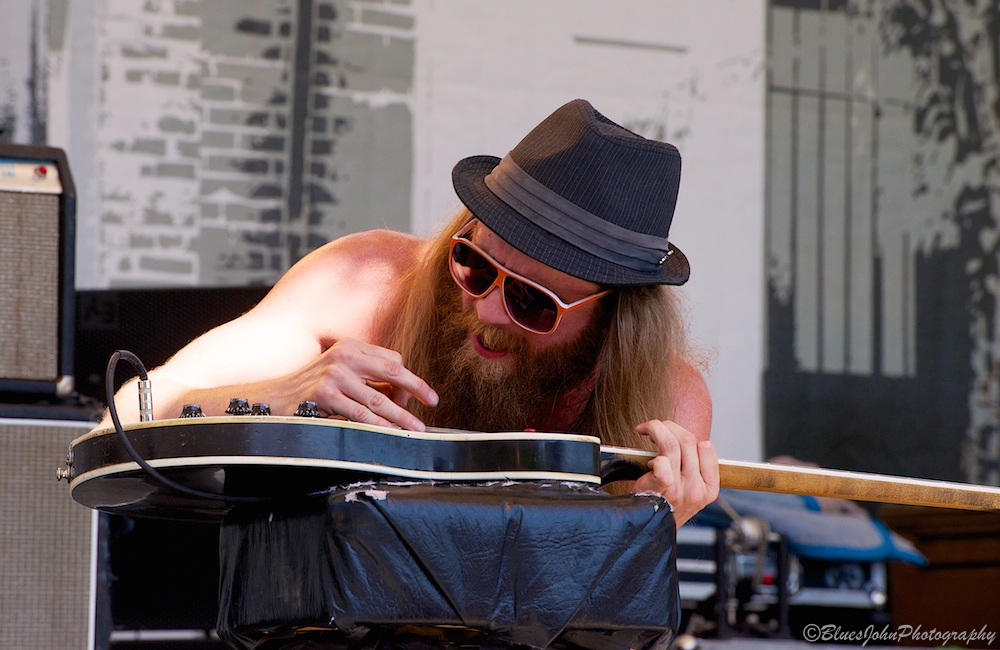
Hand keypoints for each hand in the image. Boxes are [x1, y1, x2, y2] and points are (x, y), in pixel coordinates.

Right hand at [290, 338, 437, 430]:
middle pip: (392, 371)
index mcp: (351, 346)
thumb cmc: (313, 388)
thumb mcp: (340, 371)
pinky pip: (360, 414)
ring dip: (401, 416)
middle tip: (433, 403)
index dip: (409, 379)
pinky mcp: (326, 395)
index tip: (422, 396)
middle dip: (416, 389)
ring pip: (379, 399)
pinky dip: (378, 426)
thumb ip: (368, 378)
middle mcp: (345, 356)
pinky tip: (390, 434)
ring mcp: (334, 375)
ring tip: (415, 429)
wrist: (274, 398)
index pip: (392, 360)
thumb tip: (402, 396)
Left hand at [631, 419, 719, 525]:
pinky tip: (646, 459)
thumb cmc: (664, 507)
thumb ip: (691, 469)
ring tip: (646, 430)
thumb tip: (679, 438)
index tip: (672, 434)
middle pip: (688, 441)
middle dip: (668, 426)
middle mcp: (697, 489)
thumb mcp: (687, 492)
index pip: (707, 447)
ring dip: (656, 429)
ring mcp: (681, 490)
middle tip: (654, 428)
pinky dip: (652, 454)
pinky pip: (662, 462)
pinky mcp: (663, 490)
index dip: (686, 435)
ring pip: (673, 444)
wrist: (647, 531)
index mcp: (709, 488)